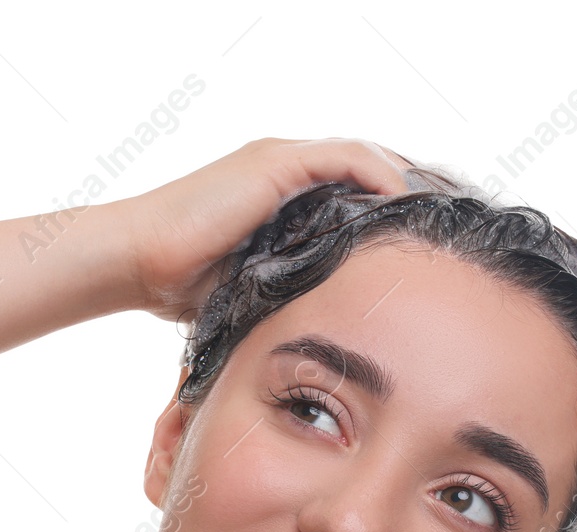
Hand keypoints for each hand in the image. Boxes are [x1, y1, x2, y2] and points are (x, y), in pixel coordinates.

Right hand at [111, 137, 414, 321]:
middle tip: (437, 231)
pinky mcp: (275, 164)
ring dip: (400, 183)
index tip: (413, 244)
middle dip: (400, 197)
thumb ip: (285, 289)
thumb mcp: (249, 287)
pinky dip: (381, 176)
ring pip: (361, 157)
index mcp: (275, 193)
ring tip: (431, 219)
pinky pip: (347, 159)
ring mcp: (279, 160)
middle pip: (362, 169)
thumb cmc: (181, 284)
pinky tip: (403, 206)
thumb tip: (322, 329)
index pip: (346, 189)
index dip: (382, 211)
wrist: (139, 262)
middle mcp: (281, 168)